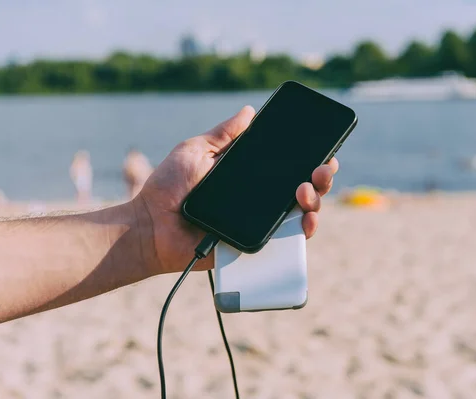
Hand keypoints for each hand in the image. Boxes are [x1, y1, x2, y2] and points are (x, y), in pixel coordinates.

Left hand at [134, 106, 338, 274]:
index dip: (309, 158)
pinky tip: (306, 220)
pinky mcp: (256, 244)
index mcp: (249, 175)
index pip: (287, 166)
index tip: (324, 149)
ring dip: (315, 200)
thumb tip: (249, 111)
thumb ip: (223, 134)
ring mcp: (260, 222)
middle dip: (321, 177)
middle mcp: (260, 198)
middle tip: (322, 169)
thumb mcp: (196, 151)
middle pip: (303, 188)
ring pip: (302, 213)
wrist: (151, 225)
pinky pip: (288, 241)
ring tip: (306, 190)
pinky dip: (304, 230)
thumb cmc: (168, 187)